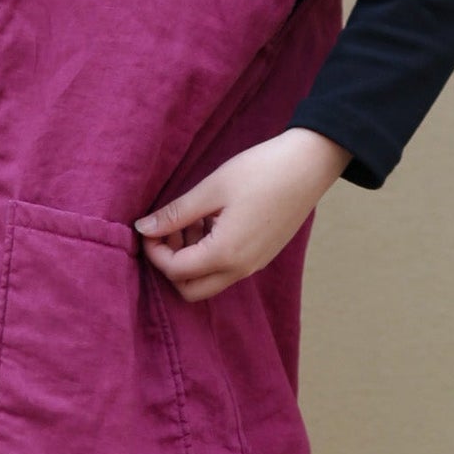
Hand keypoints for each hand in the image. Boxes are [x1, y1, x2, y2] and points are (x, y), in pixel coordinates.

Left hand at [134, 129, 353, 303]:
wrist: (310, 164)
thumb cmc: (261, 171)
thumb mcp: (211, 189)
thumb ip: (175, 214)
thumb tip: (143, 228)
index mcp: (225, 254)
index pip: (175, 271)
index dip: (154, 251)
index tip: (149, 226)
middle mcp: (240, 269)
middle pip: (190, 289)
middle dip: (171, 264)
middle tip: (169, 229)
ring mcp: (254, 265)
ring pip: (209, 280)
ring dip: (191, 258)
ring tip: (190, 218)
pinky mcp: (262, 255)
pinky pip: (227, 268)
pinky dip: (210, 253)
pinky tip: (211, 219)